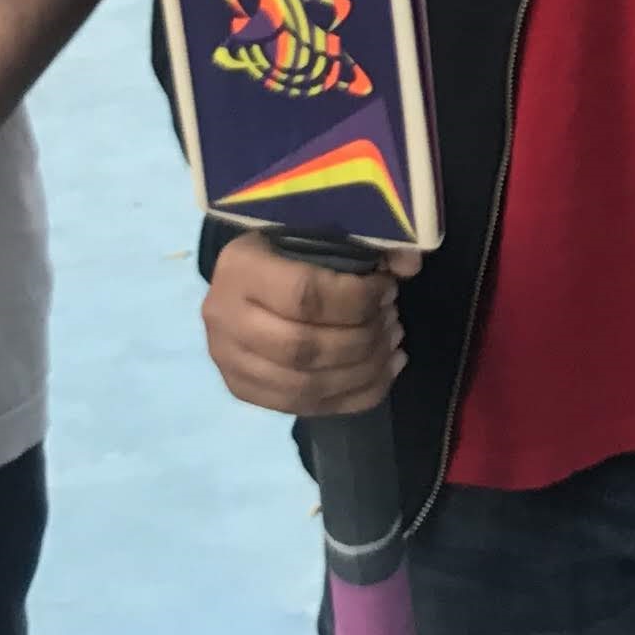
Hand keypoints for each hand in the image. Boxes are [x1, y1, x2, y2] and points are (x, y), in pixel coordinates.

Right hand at [205, 234, 419, 414]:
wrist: (240, 275)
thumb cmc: (285, 244)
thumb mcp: (315, 227)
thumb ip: (363, 241)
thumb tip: (410, 263)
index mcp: (240, 268)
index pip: (304, 295)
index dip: (357, 298)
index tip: (388, 288)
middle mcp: (224, 319)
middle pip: (304, 348)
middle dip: (363, 338)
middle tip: (393, 319)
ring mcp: (229, 361)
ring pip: (306, 386)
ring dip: (363, 370)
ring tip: (393, 343)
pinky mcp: (242, 391)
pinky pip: (304, 407)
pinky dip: (355, 396)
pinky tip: (385, 372)